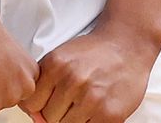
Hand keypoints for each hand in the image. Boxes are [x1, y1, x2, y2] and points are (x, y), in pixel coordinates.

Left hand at [23, 25, 157, 122]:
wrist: (128, 44)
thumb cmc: (95, 52)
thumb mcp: (62, 57)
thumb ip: (44, 83)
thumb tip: (33, 115)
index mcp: (56, 65)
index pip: (31, 104)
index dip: (40, 106)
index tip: (50, 102)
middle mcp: (72, 80)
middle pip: (48, 117)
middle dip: (58, 112)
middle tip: (74, 100)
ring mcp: (92, 98)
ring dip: (74, 119)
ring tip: (86, 103)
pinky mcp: (109, 114)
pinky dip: (90, 122)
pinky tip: (96, 109)